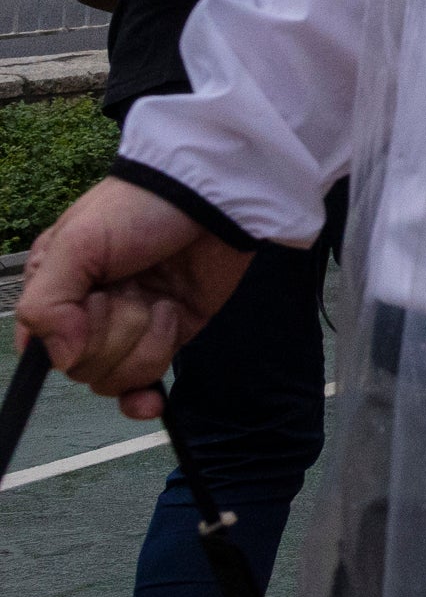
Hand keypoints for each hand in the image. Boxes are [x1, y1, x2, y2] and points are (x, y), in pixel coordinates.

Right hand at [12, 177, 251, 418]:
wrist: (214, 197)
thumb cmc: (137, 209)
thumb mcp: (75, 243)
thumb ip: (48, 304)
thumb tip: (60, 361)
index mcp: (55, 289)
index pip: (41, 348)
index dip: (68, 336)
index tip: (91, 306)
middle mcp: (87, 314)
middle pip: (82, 367)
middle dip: (114, 331)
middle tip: (133, 287)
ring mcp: (130, 328)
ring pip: (115, 377)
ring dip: (144, 342)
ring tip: (162, 300)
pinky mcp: (170, 336)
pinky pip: (144, 383)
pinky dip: (143, 397)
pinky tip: (150, 399)